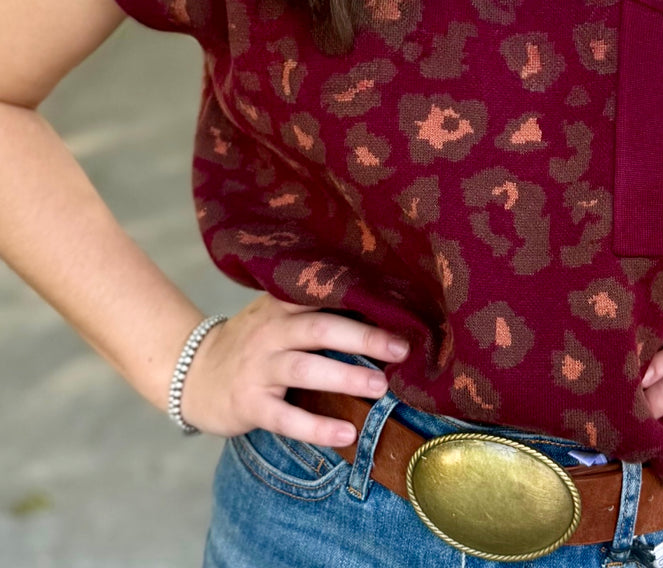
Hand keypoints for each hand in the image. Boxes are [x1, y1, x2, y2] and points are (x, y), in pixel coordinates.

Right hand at [177, 293, 410, 447]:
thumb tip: (378, 309)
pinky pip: (285, 418)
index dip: (360, 300)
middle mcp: (271, 332)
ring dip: (345, 376)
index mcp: (282, 305)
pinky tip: (346, 434)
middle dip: (363, 337)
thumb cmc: (252, 343)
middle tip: (400, 348)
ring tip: (380, 387)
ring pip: (305, 368)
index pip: (324, 296)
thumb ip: (315, 309)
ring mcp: (258, 368)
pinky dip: (317, 427)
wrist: (194, 373)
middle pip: (320, 328)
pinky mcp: (249, 404)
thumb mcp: (276, 315)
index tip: (399, 307)